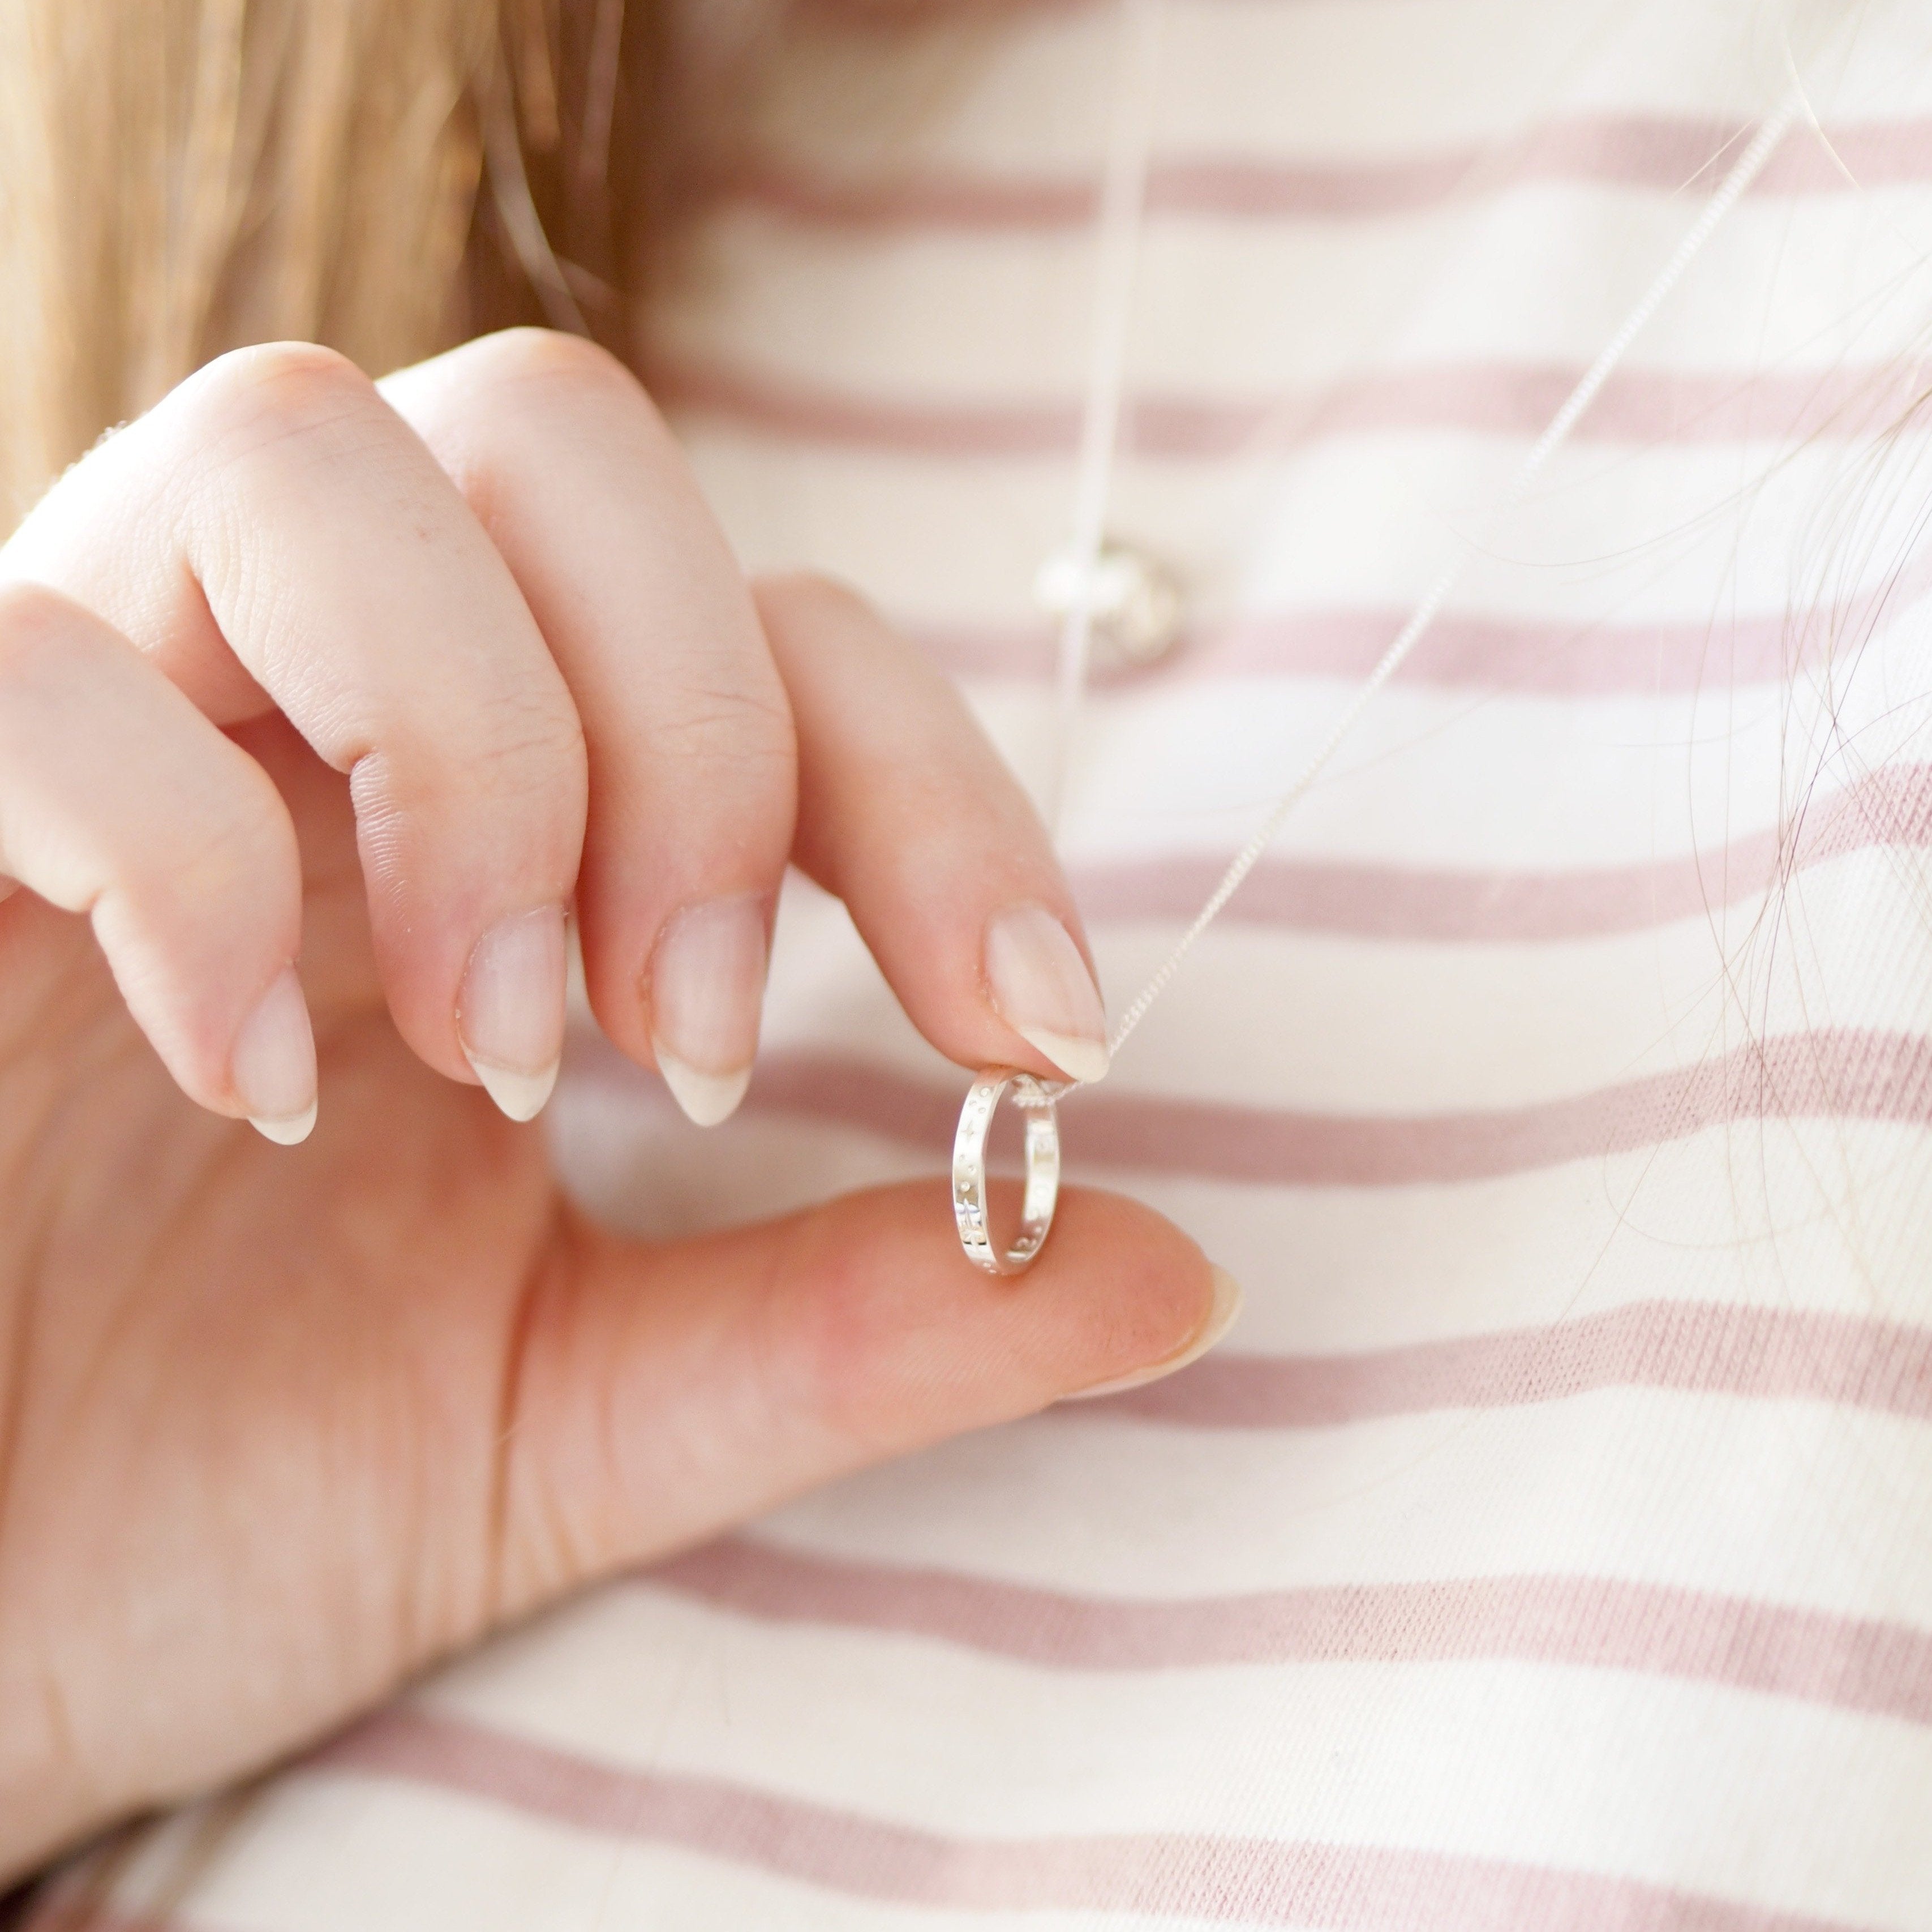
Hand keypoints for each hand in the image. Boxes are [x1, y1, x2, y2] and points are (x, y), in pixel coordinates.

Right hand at [0, 331, 1226, 1882]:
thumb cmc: (201, 1499)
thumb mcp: (582, 1410)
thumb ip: (860, 1325)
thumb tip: (1178, 1272)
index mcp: (484, 826)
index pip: (775, 636)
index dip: (940, 796)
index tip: (1031, 1037)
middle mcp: (298, 711)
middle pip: (558, 440)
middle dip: (697, 732)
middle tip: (688, 1038)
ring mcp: (83, 713)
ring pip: (307, 450)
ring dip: (478, 743)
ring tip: (497, 1046)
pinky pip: (31, 672)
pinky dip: (184, 852)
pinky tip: (247, 1083)